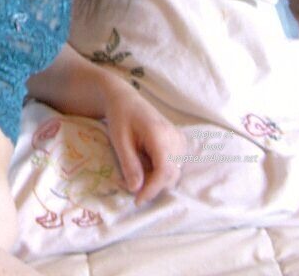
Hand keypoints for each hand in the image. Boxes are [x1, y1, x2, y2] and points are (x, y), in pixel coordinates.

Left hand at [101, 75, 186, 205]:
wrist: (126, 99)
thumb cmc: (120, 117)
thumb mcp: (119, 140)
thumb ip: (129, 164)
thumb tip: (136, 189)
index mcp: (159, 134)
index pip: (164, 171)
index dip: (152, 189)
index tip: (137, 200)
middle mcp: (175, 137)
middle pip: (171, 175)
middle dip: (153, 186)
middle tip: (131, 184)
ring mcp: (179, 139)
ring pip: (174, 173)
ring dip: (157, 180)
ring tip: (136, 172)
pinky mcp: (179, 142)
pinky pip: (175, 165)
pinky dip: (161, 171)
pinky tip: (146, 164)